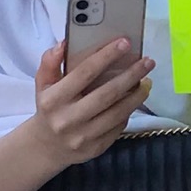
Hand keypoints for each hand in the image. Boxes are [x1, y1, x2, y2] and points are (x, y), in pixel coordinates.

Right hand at [26, 36, 152, 170]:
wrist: (47, 147)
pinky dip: (129, 111)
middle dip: (131, 75)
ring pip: (118, 112)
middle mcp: (68, 119)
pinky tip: (136, 99)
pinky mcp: (96, 148)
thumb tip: (64, 43)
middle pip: (107, 94)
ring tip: (147, 81)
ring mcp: (83, 136)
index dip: (106, 56)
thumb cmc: (49, 109)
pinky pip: (118, 126)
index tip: (125, 42)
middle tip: (147, 61)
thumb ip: (50, 63)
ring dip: (137, 95)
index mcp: (54, 99)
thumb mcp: (42, 85)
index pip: (84, 73)